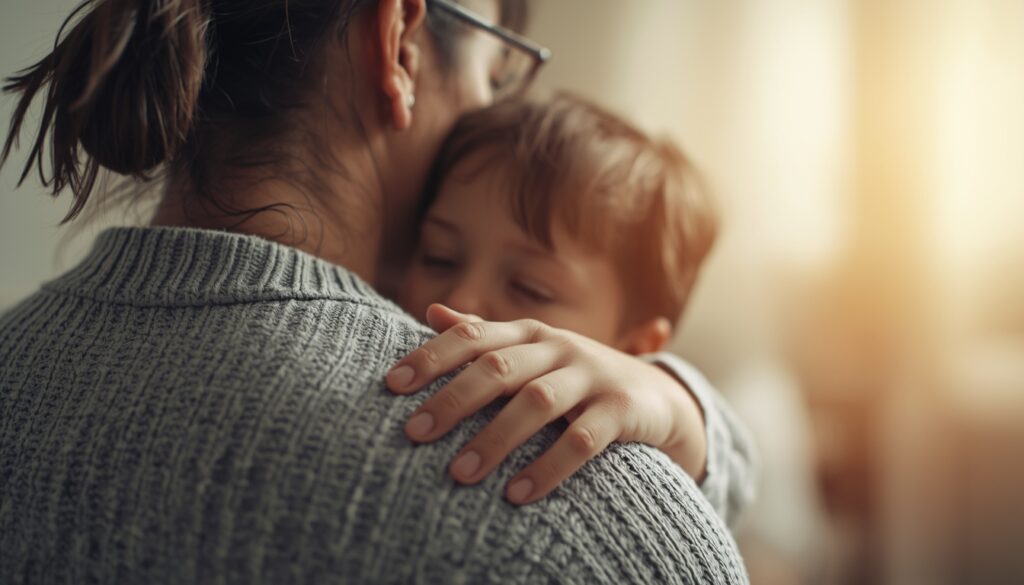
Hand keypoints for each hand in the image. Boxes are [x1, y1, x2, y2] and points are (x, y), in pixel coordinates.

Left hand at [385, 304, 707, 504]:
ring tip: (459, 473)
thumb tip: (432, 310)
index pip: (473, 337)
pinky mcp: (621, 409)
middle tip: (413, 434)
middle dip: (453, 400)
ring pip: (537, 402)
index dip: (431, 357)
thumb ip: (485, 336)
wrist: (657, 395)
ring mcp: (592, 376)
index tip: (391, 385)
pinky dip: (549, 467)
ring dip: (495, 439)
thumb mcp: (533, 352)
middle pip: (499, 368)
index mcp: (530, 333)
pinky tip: (517, 493)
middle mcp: (559, 347)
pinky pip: (582, 440)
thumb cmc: (577, 376)